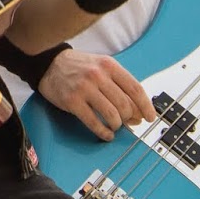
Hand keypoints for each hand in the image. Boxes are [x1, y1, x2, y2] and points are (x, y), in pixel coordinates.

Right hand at [38, 47, 156, 139]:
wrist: (49, 64)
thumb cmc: (80, 67)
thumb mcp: (102, 67)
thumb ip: (119, 85)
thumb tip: (137, 112)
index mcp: (109, 66)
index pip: (135, 88)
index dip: (145, 106)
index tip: (150, 118)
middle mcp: (98, 76)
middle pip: (124, 104)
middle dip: (130, 118)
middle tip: (129, 123)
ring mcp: (84, 88)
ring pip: (111, 115)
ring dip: (117, 125)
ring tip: (115, 126)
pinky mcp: (72, 101)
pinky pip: (94, 122)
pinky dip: (104, 132)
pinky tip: (107, 134)